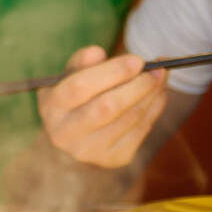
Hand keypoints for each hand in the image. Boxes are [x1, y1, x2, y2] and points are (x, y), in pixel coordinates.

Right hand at [36, 46, 167, 167]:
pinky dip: (154, 109)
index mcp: (51, 107)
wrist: (75, 138)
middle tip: (157, 70)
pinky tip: (158, 95)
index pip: (79, 87)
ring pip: (129, 120)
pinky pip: (140, 131)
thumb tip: (97, 52)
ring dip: (151, 96)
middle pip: (107, 107)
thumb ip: (82, 62)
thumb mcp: (70, 76)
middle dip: (137, 86)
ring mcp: (89, 150)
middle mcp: (65, 133)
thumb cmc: (76, 98)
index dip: (111, 72)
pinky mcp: (112, 159)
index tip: (137, 60)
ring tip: (161, 77)